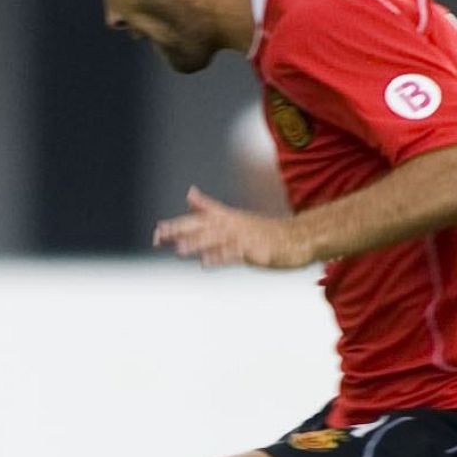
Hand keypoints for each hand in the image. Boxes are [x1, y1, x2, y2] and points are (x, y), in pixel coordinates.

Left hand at [153, 185, 310, 268]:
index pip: (197, 219)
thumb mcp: (233, 216)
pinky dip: (221, 257)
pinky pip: (237, 254)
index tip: (157, 232)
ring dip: (198, 243)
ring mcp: (246, 237)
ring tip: (179, 249)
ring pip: (218, 239)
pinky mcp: (257, 251)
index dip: (177, 225)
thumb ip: (209, 207)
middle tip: (160, 236)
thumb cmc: (264, 230)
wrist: (299, 237)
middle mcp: (234, 225)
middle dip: (181, 231)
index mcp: (226, 218)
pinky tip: (206, 262)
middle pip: (203, 227)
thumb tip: (189, 193)